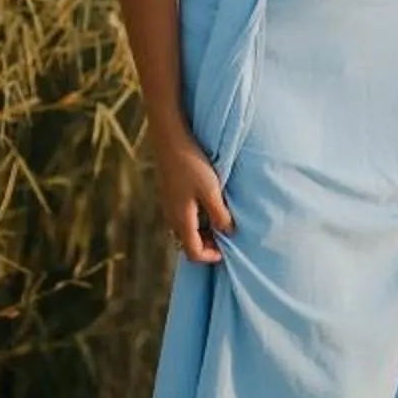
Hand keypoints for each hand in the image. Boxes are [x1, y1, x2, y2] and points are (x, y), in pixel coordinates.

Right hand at [152, 129, 232, 261]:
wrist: (171, 140)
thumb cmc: (193, 165)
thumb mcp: (212, 191)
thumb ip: (220, 215)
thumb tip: (228, 232)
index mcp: (181, 220)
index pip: (193, 252)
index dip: (210, 257)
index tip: (225, 251)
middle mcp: (172, 217)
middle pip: (187, 243)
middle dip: (207, 246)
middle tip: (224, 237)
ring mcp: (169, 205)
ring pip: (185, 230)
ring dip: (202, 232)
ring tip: (219, 221)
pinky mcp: (170, 194)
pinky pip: (182, 217)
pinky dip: (196, 220)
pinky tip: (208, 205)